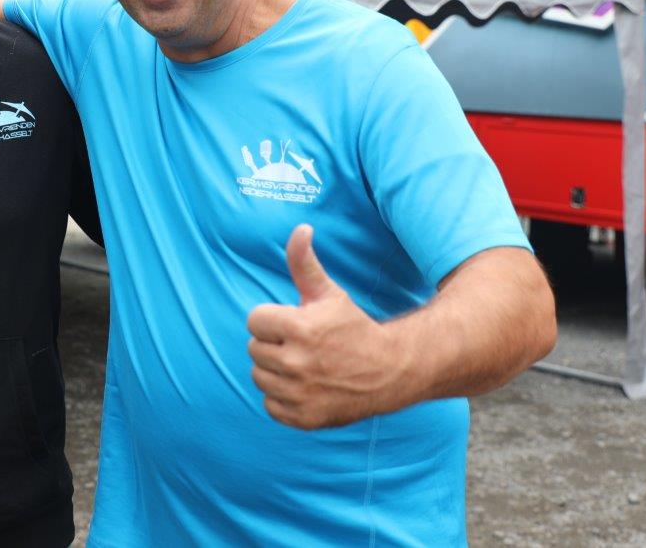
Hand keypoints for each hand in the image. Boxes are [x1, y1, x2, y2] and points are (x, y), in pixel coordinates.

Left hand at [246, 224, 404, 428]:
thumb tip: (300, 228)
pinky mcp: (304, 418)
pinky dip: (283, 399)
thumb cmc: (354, 327)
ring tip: (304, 365)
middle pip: (254, 349)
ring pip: (259, 377)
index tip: (295, 323)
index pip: (254, 321)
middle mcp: (296, 363)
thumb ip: (304, 263)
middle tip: (302, 345)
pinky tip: (305, 387)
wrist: (391, 371)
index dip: (273, 320)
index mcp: (298, 328)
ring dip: (276, 371)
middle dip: (274, 344)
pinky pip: (270, 405)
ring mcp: (299, 393)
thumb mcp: (329, 293)